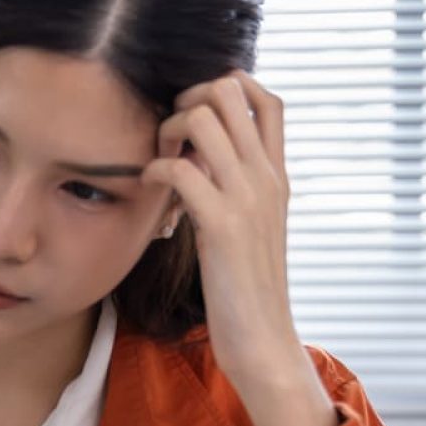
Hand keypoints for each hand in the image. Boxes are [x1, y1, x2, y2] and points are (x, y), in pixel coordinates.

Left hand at [143, 70, 335, 425]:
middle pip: (230, 90)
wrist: (262, 338)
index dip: (226, 87)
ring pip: (204, 117)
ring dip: (168, 129)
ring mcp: (247, 197)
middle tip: (169, 137)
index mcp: (277, 174)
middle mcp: (267, 176)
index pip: (266, 98)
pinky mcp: (222, 225)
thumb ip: (234, 188)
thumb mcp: (248, 227)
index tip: (195, 116)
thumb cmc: (245, 287)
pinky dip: (154, 169)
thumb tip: (199, 157)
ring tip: (157, 162)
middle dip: (187, 99)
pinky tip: (148, 190)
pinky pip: (179, 169)